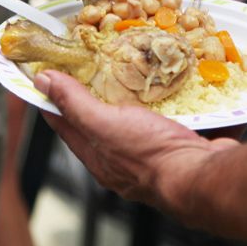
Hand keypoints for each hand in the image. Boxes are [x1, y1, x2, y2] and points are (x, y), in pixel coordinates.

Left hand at [34, 70, 239, 210]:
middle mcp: (121, 161)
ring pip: (135, 123)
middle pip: (99, 124)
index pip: (64, 125)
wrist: (203, 177)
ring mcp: (151, 156)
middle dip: (95, 98)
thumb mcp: (105, 123)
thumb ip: (75, 103)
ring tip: (132, 76)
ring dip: (133, 102)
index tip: (46, 77)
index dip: (53, 100)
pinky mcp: (178, 147)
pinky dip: (165, 106)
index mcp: (98, 156)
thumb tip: (43, 82)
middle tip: (91, 68)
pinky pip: (167, 122)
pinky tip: (170, 93)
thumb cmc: (153, 155)